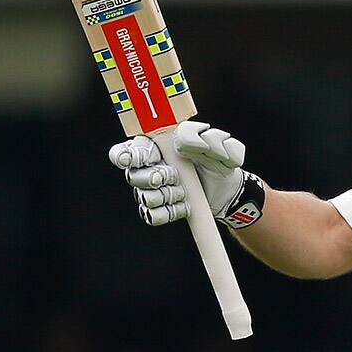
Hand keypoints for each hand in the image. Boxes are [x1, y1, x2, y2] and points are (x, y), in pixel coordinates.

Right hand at [109, 121, 262, 227]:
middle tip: (174, 175)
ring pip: (144, 198)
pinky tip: (185, 204)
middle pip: (133, 176)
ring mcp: (151, 191)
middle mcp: (148, 168)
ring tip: (185, 190)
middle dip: (154, 177)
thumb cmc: (217, 158)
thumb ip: (198, 135)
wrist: (227, 187)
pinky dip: (171, 211)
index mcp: (154, 146)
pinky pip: (153, 216)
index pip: (125, 150)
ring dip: (167, 195)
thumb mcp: (213, 142)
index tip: (141, 160)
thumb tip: (180, 140)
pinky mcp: (159, 209)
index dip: (125, 156)